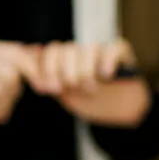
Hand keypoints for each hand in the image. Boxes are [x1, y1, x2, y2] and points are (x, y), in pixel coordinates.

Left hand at [28, 39, 151, 127]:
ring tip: (91, 88)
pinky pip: (115, 48)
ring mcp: (103, 51)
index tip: (52, 89)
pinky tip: (106, 75)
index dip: (49, 69)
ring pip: (90, 49)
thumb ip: (50, 82)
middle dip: (68, 73)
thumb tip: (36, 76)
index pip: (53, 51)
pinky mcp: (122, 54)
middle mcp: (83, 51)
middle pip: (69, 50)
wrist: (117, 111)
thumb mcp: (66, 94)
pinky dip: (109, 61)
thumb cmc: (90, 101)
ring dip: (87, 71)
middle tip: (73, 88)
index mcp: (66, 58)